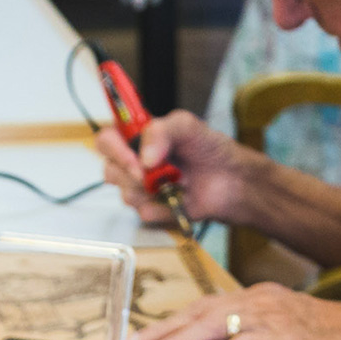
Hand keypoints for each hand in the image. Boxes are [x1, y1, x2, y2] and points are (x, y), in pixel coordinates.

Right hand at [95, 110, 258, 226]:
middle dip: (132, 173)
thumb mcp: (187, 126)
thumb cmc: (211, 150)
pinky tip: (181, 198)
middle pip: (110, 171)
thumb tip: (143, 157)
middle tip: (155, 173)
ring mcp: (144, 190)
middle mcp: (136, 164)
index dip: (113, 149)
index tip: (133, 157)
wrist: (233, 179)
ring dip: (152, 190)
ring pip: (126, 195)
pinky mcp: (156, 210)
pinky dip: (164, 207)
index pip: (107, 141)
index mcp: (138, 139)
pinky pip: (146, 213)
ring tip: (178, 181)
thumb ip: (161, 131)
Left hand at [126, 281, 340, 339]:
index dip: (171, 321)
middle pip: (199, 312)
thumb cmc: (329, 336)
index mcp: (256, 297)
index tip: (144, 336)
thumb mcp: (284, 324)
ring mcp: (270, 317)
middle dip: (162, 330)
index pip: (203, 306)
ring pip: (212, 325)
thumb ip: (251, 332)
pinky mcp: (282, 338)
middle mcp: (258, 301)